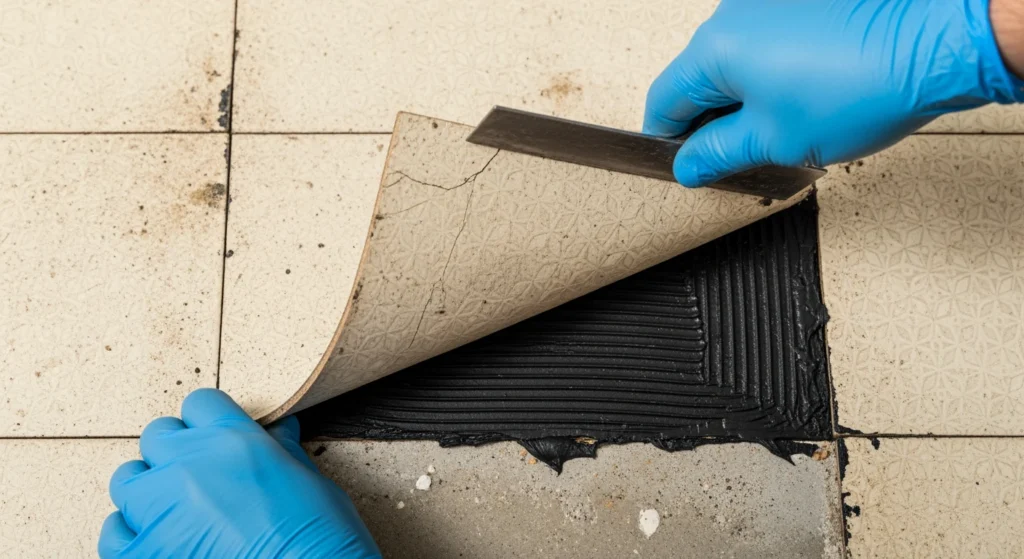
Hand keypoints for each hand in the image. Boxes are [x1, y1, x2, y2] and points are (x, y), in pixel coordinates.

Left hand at [99, 389, 380, 558]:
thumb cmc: (319, 534)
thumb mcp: (307, 479)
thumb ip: (280, 452)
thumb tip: (279, 434)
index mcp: (232, 439)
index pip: (199, 405)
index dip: (208, 423)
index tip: (215, 439)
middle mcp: (189, 466)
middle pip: (158, 436)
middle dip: (175, 452)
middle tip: (198, 476)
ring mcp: (160, 511)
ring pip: (128, 480)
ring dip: (148, 491)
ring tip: (174, 509)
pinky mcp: (144, 553)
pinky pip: (113, 533)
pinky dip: (130, 534)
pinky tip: (155, 539)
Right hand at [644, 0, 1023, 186]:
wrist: (933, 44)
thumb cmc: (861, 86)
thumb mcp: (774, 142)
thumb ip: (717, 156)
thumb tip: (689, 165)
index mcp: (714, 49)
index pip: (664, 101)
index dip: (667, 141)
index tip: (682, 162)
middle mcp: (734, 16)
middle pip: (698, 79)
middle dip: (711, 121)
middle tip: (739, 156)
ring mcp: (768, 4)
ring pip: (735, 62)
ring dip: (745, 98)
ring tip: (785, 129)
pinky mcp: (801, 3)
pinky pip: (767, 43)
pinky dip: (774, 73)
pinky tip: (805, 99)